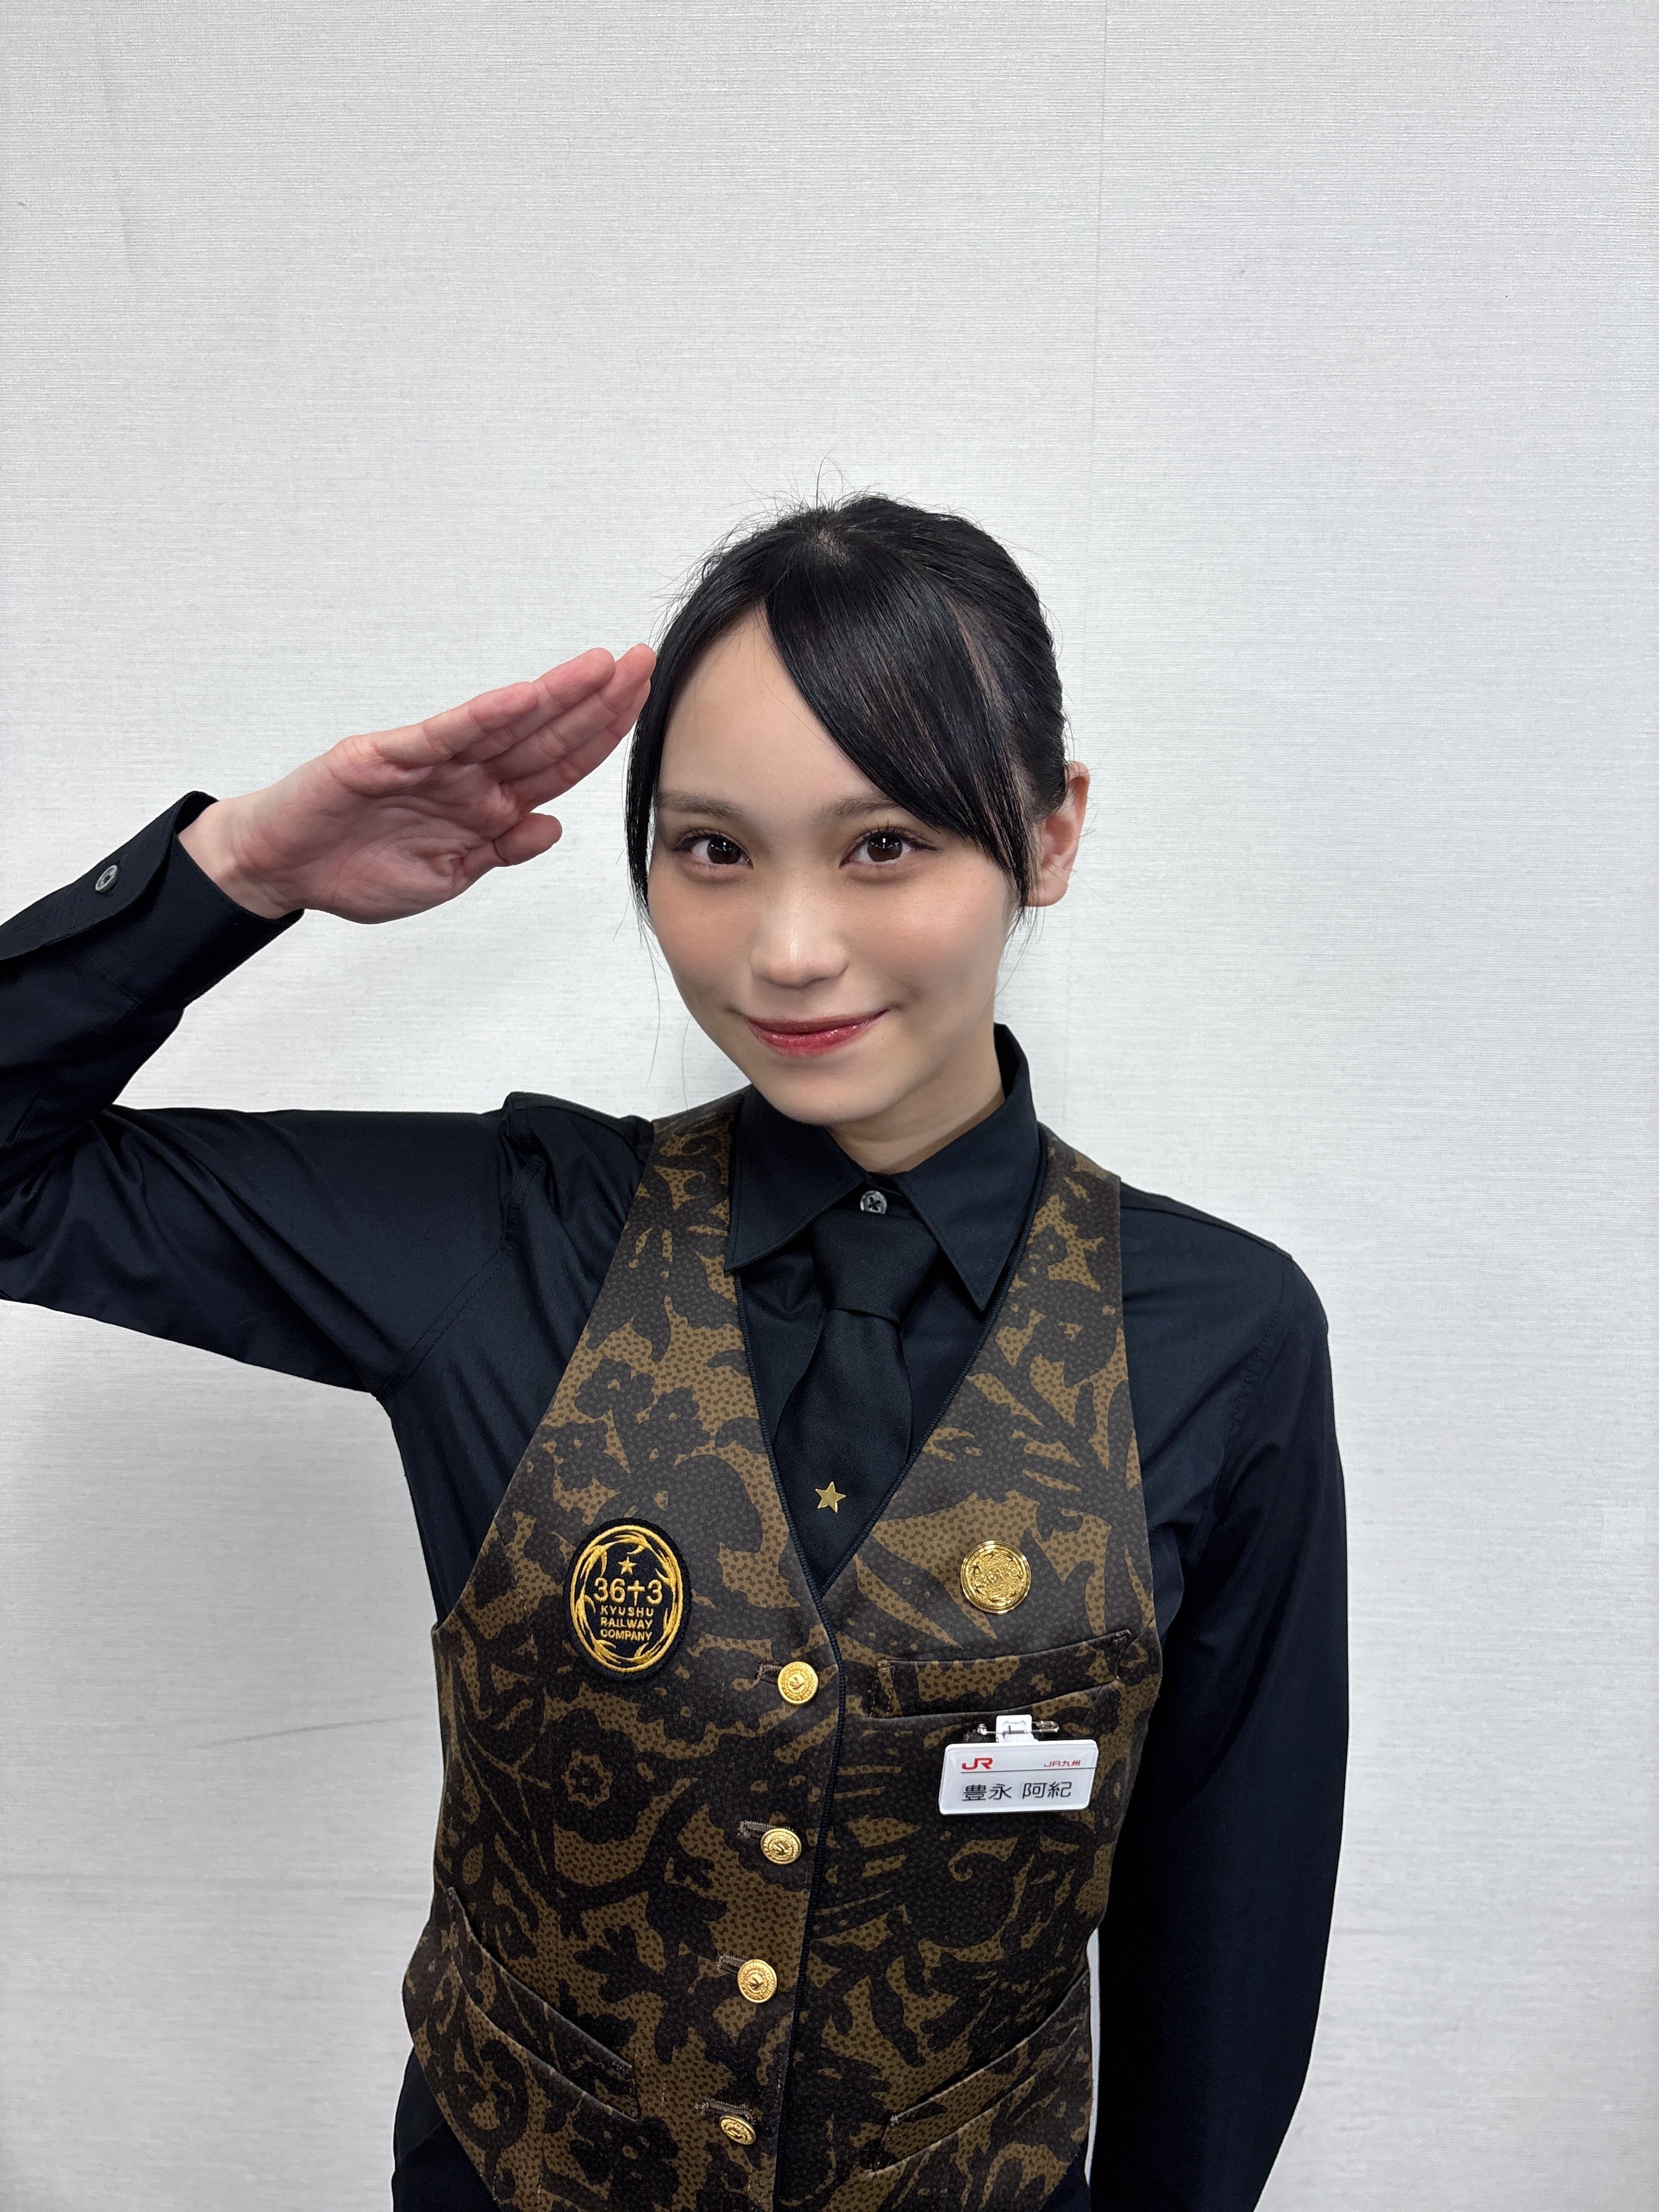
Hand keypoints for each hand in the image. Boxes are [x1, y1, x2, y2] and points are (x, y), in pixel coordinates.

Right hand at [178, 644, 654, 920]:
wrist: (284, 868)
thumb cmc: (358, 869)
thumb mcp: (447, 877)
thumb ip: (500, 852)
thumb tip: (553, 829)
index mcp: (486, 804)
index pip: (558, 765)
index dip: (601, 734)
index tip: (640, 702)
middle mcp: (466, 774)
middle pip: (545, 734)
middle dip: (596, 700)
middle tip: (642, 662)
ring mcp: (429, 761)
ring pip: (504, 723)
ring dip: (554, 695)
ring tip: (600, 666)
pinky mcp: (384, 756)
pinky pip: (444, 735)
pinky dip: (484, 716)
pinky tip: (523, 697)